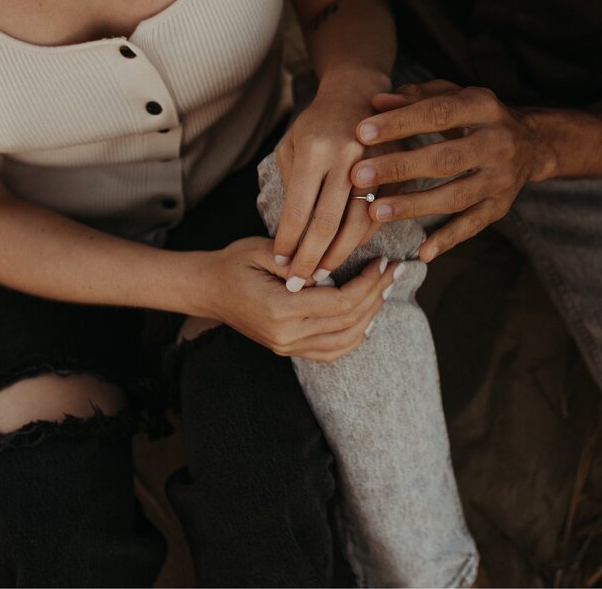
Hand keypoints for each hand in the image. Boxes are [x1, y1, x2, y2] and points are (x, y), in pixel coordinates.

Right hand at [199, 237, 399, 361]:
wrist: (207, 289)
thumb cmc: (234, 263)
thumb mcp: (264, 250)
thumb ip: (301, 261)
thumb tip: (337, 272)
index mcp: (280, 311)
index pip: (340, 303)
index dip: (367, 283)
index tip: (382, 262)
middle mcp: (286, 336)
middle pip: (348, 322)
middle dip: (376, 294)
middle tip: (394, 271)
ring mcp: (288, 347)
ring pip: (345, 341)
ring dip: (371, 315)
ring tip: (384, 289)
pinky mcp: (289, 349)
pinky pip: (331, 351)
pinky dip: (355, 336)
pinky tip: (368, 317)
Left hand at [273, 69, 391, 290]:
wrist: (359, 92)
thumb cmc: (318, 122)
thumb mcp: (293, 144)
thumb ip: (292, 185)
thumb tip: (293, 234)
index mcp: (315, 150)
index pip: (298, 210)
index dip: (288, 242)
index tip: (280, 262)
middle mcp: (346, 158)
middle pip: (327, 224)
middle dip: (311, 258)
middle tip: (299, 282)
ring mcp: (374, 166)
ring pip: (357, 226)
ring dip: (338, 256)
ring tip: (322, 274)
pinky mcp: (394, 172)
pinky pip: (378, 217)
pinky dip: (360, 240)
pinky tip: (345, 253)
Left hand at [350, 80, 558, 261]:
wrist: (531, 143)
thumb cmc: (475, 116)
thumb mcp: (453, 95)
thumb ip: (416, 96)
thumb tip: (376, 101)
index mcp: (483, 107)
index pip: (438, 113)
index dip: (400, 123)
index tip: (362, 132)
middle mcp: (497, 143)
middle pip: (445, 159)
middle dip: (400, 168)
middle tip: (359, 176)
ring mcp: (501, 178)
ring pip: (456, 196)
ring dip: (414, 206)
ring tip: (375, 211)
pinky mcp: (501, 206)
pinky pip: (473, 225)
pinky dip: (448, 240)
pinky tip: (422, 251)